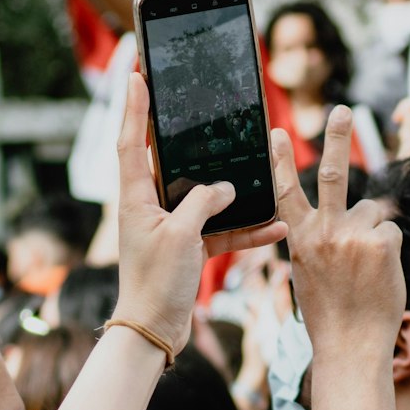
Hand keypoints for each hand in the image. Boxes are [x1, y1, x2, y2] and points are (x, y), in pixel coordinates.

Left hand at [114, 74, 287, 354]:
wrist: (155, 333)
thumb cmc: (156, 283)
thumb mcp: (180, 236)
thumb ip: (204, 203)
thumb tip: (226, 187)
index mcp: (137, 198)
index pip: (132, 142)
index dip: (134, 108)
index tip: (137, 75)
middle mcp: (152, 207)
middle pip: (172, 162)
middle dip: (188, 137)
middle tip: (199, 105)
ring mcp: (173, 227)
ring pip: (207, 197)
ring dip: (234, 190)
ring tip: (258, 168)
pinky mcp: (192, 248)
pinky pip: (224, 230)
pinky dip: (248, 229)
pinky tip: (277, 226)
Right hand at [272, 106, 404, 362]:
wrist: (350, 347)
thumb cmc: (330, 314)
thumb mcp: (309, 271)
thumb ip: (319, 238)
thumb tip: (354, 211)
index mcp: (300, 238)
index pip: (284, 191)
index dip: (278, 160)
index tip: (276, 131)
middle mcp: (324, 231)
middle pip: (331, 173)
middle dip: (336, 137)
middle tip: (343, 109)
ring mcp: (352, 235)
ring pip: (373, 210)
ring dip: (374, 232)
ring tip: (366, 269)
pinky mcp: (381, 243)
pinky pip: (392, 232)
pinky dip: (391, 250)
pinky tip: (381, 275)